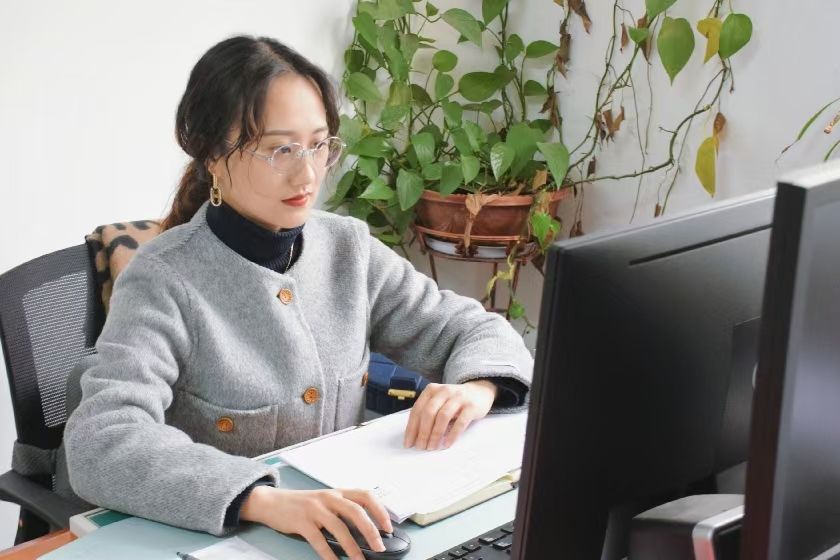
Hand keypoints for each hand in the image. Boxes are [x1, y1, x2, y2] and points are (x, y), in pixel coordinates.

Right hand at [240, 486, 392, 559]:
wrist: (272, 502)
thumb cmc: (302, 504)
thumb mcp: (325, 501)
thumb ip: (343, 510)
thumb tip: (365, 531)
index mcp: (337, 492)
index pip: (365, 495)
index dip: (380, 510)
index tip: (388, 526)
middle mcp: (329, 497)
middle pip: (356, 511)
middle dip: (371, 530)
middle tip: (380, 547)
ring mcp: (315, 509)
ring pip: (339, 527)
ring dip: (352, 546)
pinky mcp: (302, 522)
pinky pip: (319, 540)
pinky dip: (329, 554)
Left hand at [403, 380, 496, 450]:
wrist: (479, 392)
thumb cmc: (454, 401)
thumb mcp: (439, 401)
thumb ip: (428, 413)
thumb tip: (415, 436)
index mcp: (431, 390)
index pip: (417, 409)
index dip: (412, 427)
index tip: (409, 443)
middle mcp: (444, 391)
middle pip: (429, 413)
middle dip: (423, 432)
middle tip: (420, 447)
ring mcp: (458, 397)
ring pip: (443, 416)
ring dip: (435, 434)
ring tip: (432, 447)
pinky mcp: (471, 406)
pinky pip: (460, 422)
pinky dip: (452, 434)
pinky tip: (446, 444)